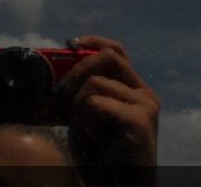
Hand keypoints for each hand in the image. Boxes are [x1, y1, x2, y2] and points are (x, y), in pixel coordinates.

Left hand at [59, 35, 158, 165]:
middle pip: (108, 56)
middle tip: (59, 93)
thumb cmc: (100, 159)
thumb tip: (55, 72)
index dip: (92, 42)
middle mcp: (144, 93)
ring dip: (78, 108)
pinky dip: (86, 122)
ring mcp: (145, 105)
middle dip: (77, 69)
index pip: (116, 50)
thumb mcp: (85, 119)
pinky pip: (96, 103)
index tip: (69, 43)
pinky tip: (97, 141)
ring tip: (88, 132)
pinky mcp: (140, 119)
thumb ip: (79, 94)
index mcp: (133, 89)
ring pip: (95, 82)